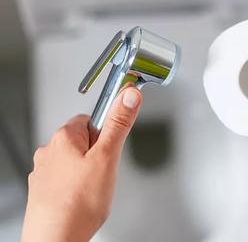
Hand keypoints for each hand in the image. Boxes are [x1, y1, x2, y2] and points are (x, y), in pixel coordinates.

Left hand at [22, 87, 142, 241]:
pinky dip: (76, 185)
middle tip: (105, 171)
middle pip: (84, 140)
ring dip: (88, 170)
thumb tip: (129, 95)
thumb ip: (119, 124)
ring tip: (94, 188)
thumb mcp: (107, 158)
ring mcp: (44, 172)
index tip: (112, 144)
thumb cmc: (78, 203)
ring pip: (76, 161)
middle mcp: (49, 150)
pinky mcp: (44, 190)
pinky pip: (67, 179)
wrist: (56, 240)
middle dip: (99, 153)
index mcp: (64, 137)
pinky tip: (83, 198)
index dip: (107, 132)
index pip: (91, 118)